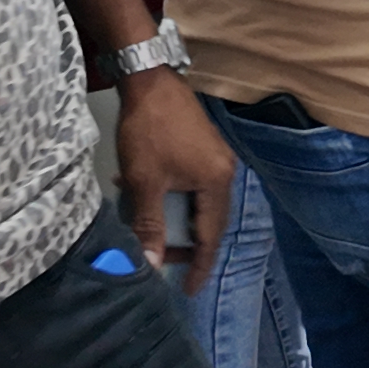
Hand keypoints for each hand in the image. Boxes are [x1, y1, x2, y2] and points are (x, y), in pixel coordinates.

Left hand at [120, 70, 237, 292]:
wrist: (148, 78)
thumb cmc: (148, 130)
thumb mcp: (144, 182)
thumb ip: (149, 225)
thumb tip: (150, 263)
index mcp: (217, 182)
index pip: (211, 236)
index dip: (199, 265)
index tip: (187, 289)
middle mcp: (224, 171)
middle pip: (208, 221)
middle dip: (184, 243)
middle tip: (161, 256)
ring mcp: (215, 157)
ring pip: (197, 202)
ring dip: (173, 218)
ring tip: (147, 226)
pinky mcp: (202, 147)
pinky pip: (192, 184)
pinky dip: (171, 197)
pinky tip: (143, 193)